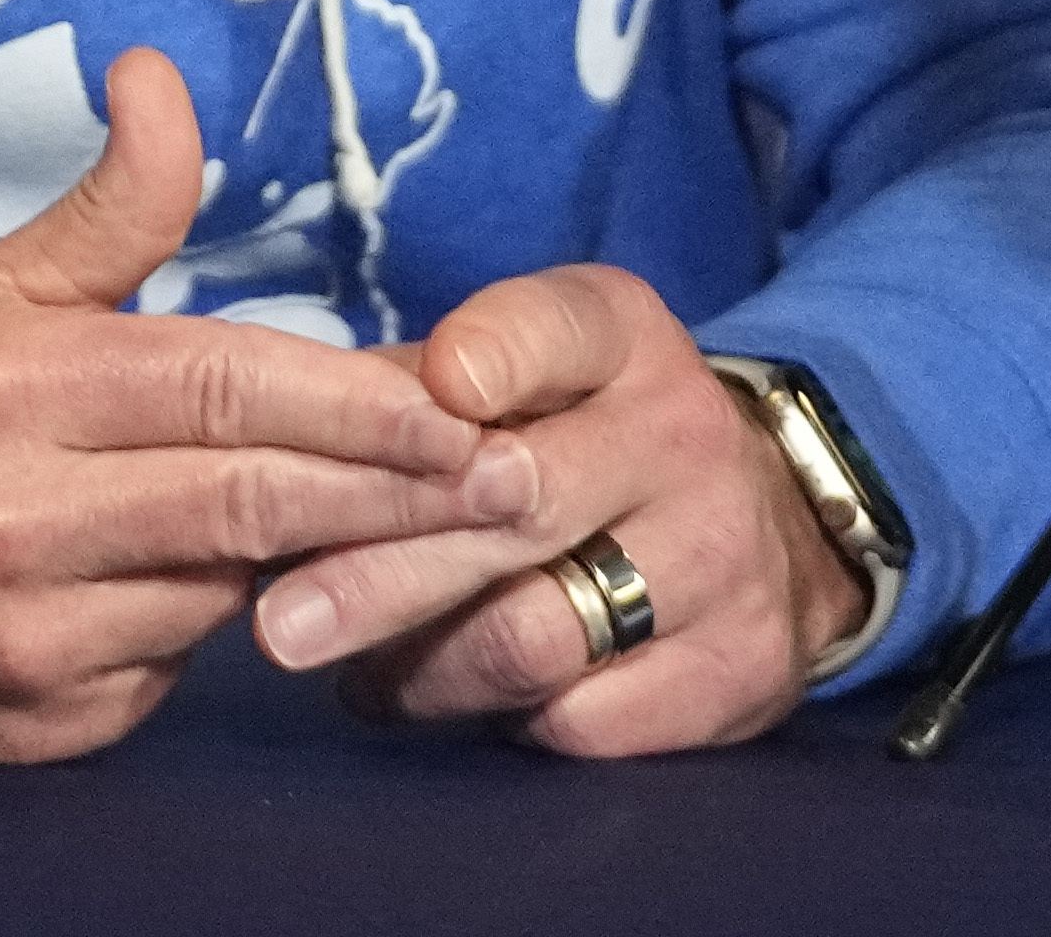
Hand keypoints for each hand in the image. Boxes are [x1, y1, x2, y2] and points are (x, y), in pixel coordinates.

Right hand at [0, 49, 539, 759]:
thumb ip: (110, 204)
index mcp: (9, 385)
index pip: (228, 393)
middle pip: (254, 507)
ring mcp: (17, 637)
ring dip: (310, 558)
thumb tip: (160, 76)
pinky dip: (211, 627)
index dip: (362, 405)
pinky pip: (167, 673)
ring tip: (401, 521)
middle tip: (515, 484)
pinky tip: (229, 585)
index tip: (466, 406)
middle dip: (400, 497)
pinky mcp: (25, 727)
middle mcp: (11, 517)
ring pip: (224, 596)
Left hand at [247, 263, 861, 755]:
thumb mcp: (529, 371)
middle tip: (278, 627)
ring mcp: (722, 557)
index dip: (485, 358)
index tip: (424, 392)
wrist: (772, 523)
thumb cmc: (589, 436)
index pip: (552, 329)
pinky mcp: (737, 671)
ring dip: (419, 666)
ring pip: (533, 635)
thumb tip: (290, 451)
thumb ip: (418, 395)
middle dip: (380, 570)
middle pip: (515, 508)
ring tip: (354, 674)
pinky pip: (579, 721)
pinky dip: (492, 721)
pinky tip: (448, 702)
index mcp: (622, 338)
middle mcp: (683, 434)